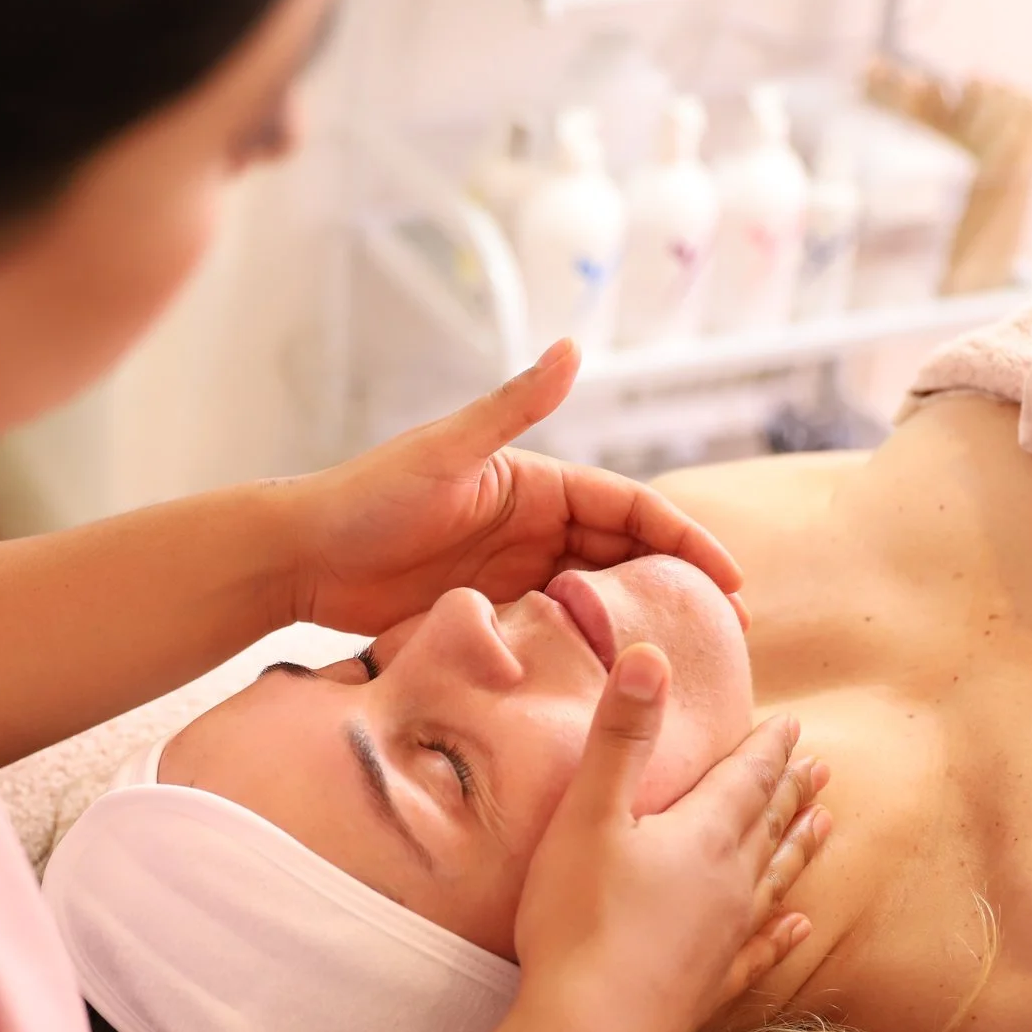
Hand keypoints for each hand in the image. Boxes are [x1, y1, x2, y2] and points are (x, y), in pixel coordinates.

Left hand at [280, 341, 745, 635]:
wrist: (300, 557)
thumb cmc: (367, 496)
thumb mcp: (446, 451)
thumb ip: (512, 407)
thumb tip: (573, 347)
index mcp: (536, 483)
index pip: (631, 509)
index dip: (684, 540)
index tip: (730, 580)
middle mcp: (533, 526)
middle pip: (626, 557)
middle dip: (680, 588)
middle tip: (731, 635)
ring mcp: (512, 574)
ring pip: (594, 599)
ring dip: (640, 624)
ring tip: (688, 665)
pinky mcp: (486, 614)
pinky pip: (552, 633)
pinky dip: (587, 651)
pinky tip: (615, 684)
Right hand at [511, 645, 828, 1031]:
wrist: (591, 1031)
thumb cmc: (580, 918)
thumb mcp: (590, 813)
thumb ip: (622, 733)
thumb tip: (651, 653)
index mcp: (702, 835)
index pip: (746, 778)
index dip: (768, 748)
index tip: (792, 725)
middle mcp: (729, 882)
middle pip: (768, 825)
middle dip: (790, 791)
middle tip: (821, 767)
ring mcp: (725, 937)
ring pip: (773, 881)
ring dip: (797, 850)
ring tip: (825, 827)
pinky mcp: (710, 985)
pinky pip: (759, 950)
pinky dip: (781, 934)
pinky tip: (798, 927)